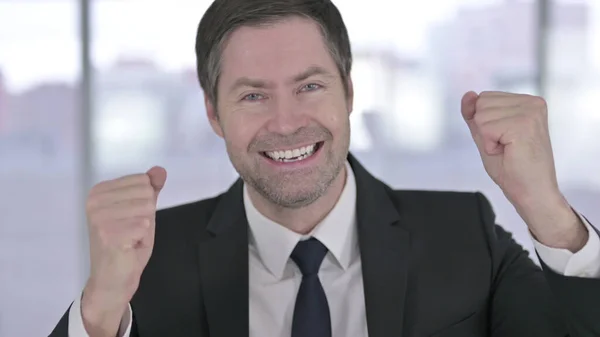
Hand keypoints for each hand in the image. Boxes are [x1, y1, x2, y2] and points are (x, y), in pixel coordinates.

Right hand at [81, 166, 166, 336]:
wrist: (114, 278)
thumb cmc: (127, 244)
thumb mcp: (143, 211)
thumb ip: (151, 189)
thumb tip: (160, 170)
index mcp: (99, 191)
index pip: (143, 181)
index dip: (145, 203)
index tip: (131, 219)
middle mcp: (95, 201)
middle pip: (146, 193)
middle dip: (146, 215)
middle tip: (131, 231)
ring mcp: (99, 217)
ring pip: (146, 209)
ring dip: (144, 228)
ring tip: (130, 238)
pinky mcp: (108, 233)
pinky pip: (143, 225)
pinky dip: (141, 238)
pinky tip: (128, 246)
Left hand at [461, 91, 585, 250]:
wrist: (532, 193)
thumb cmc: (512, 168)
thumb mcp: (486, 136)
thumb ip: (475, 114)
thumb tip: (468, 94)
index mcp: (527, 102)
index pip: (483, 98)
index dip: (484, 124)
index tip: (504, 140)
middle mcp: (532, 102)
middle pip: (481, 104)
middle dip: (484, 130)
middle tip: (506, 147)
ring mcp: (530, 111)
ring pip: (481, 116)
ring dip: (488, 138)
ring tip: (508, 150)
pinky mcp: (524, 124)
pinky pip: (485, 128)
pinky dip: (489, 145)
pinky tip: (509, 152)